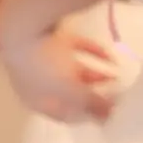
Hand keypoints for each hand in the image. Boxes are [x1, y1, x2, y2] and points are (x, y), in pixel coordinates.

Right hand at [0, 22, 118, 123]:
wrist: (25, 25)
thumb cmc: (43, 66)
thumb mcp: (69, 90)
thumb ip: (90, 103)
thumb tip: (107, 117)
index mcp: (36, 100)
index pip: (63, 115)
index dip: (86, 116)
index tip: (107, 114)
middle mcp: (39, 83)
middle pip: (70, 93)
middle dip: (93, 94)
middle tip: (116, 94)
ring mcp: (45, 59)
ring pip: (73, 71)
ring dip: (95, 74)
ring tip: (117, 76)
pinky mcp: (55, 38)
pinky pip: (77, 49)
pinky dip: (92, 53)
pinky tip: (110, 55)